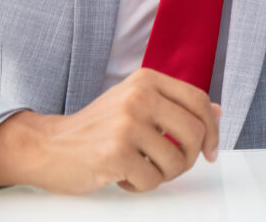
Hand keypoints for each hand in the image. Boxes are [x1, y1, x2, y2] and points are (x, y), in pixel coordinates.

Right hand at [0, 68, 220, 193]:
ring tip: (142, 169)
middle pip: (194, 132)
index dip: (212, 129)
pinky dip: (141, 186)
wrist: (46, 146)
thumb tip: (218, 112)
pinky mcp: (115, 153)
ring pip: (176, 160)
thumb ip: (176, 106)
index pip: (199, 101)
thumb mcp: (137, 104)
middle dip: (190, 157)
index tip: (209, 151)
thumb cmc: (97, 129)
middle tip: (173, 167)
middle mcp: (139, 96)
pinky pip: (152, 180)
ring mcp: (127, 124)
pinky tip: (122, 177)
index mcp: (147, 80)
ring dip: (163, 175)